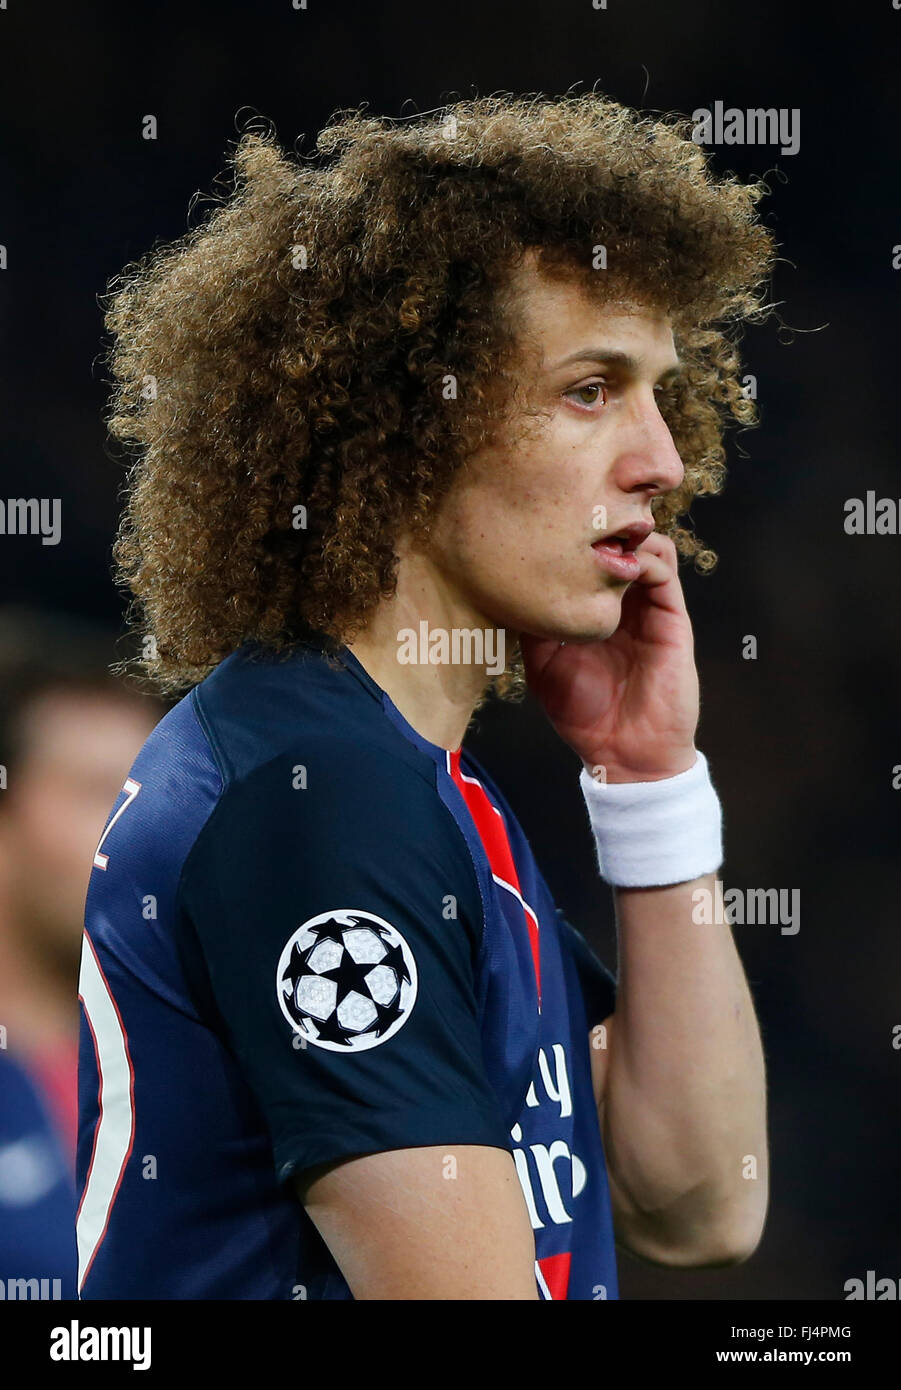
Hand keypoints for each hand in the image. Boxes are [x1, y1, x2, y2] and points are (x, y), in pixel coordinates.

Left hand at [520, 533, 699, 781]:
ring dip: (625, 535)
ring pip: (647, 547)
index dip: (572, 538)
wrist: (624, 755)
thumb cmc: (584, 716)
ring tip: (598, 539)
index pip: (589, 559)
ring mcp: (649, 608)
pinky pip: (665, 572)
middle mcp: (623, 603)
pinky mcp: (672, 619)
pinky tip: (619, 565)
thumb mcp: (542, 667)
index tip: (545, 527)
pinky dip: (646, 557)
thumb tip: (510, 590)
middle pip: (620, 544)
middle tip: (573, 519)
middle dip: (600, 524)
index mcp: (594, 611)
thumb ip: (533, 629)